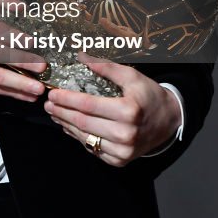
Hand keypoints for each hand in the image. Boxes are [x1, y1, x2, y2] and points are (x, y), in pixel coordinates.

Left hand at [43, 53, 180, 164]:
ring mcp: (122, 150)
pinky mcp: (120, 160)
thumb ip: (106, 67)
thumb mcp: (131, 76)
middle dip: (61, 112)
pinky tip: (70, 127)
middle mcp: (125, 134)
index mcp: (128, 111)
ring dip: (66, 125)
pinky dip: (78, 137)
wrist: (169, 120)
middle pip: (83, 123)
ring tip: (55, 114)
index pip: (88, 105)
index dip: (67, 99)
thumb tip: (81, 57)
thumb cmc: (148, 95)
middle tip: (48, 104)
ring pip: (85, 138)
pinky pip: (93, 149)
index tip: (53, 93)